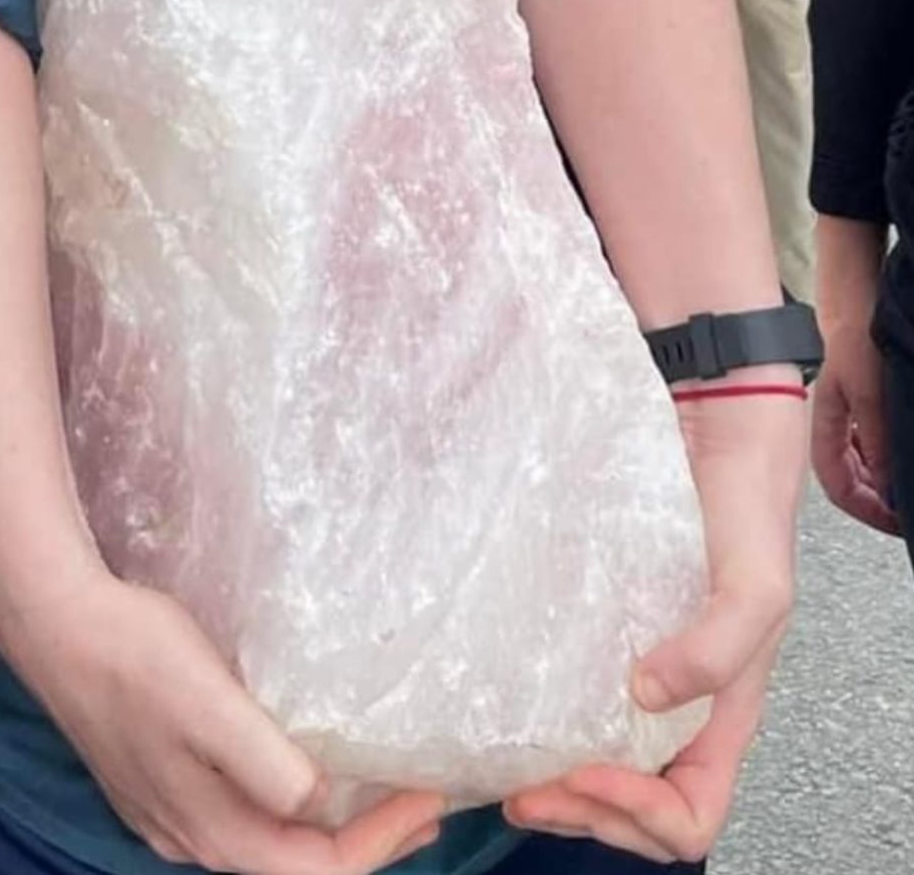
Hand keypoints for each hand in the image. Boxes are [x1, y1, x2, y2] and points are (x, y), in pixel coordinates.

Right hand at [0, 567, 444, 874]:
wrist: (54, 621)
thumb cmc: (136, 655)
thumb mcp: (211, 707)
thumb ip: (268, 767)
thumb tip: (322, 805)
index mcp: (209, 829)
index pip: (316, 868)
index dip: (382, 840)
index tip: (430, 793)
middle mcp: (187, 835)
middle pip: (293, 863)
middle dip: (367, 840)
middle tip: (423, 804)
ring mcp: (169, 808)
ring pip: (267, 838)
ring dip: (330, 823)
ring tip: (381, 792)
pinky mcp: (160, 775)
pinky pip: (241, 810)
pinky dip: (291, 801)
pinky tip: (304, 767)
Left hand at [505, 377, 806, 862]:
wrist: (705, 439)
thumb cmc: (743, 517)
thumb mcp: (757, 590)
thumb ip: (720, 653)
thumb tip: (647, 697)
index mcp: (718, 712)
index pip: (687, 813)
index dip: (636, 815)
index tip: (584, 775)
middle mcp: (668, 703)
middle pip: (626, 801)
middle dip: (576, 810)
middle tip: (519, 787)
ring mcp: (622, 666)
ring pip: (587, 756)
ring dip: (548, 776)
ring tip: (502, 761)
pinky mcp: (585, 627)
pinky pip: (557, 691)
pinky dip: (529, 716)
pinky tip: (498, 703)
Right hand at [810, 215, 897, 534]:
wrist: (856, 302)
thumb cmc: (856, 342)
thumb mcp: (871, 396)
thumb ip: (879, 442)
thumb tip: (890, 486)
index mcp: (828, 429)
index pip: (839, 486)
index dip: (868, 511)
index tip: (899, 522)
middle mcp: (837, 427)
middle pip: (852, 480)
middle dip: (879, 500)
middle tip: (907, 511)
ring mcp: (850, 416)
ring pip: (865, 464)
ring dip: (885, 479)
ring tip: (908, 485)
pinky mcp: (864, 405)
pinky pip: (873, 444)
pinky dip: (888, 457)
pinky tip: (904, 454)